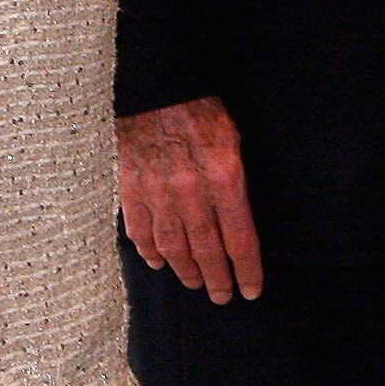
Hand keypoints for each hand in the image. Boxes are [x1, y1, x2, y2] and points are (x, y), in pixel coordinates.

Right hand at [118, 96, 263, 302]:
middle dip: (218, 279)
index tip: (251, 290)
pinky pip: (141, 232)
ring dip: (186, 271)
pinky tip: (159, 263)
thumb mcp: (235, 142)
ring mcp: (159, 193)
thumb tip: (236, 220)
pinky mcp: (132, 189)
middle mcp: (193, 192)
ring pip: (173, 248)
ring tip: (195, 284)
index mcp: (225, 178)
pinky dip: (150, 252)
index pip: (241, 240)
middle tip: (223, 297)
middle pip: (207, 251)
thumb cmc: (202, 111)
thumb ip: (236, 182)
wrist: (157, 89)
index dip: (247, 270)